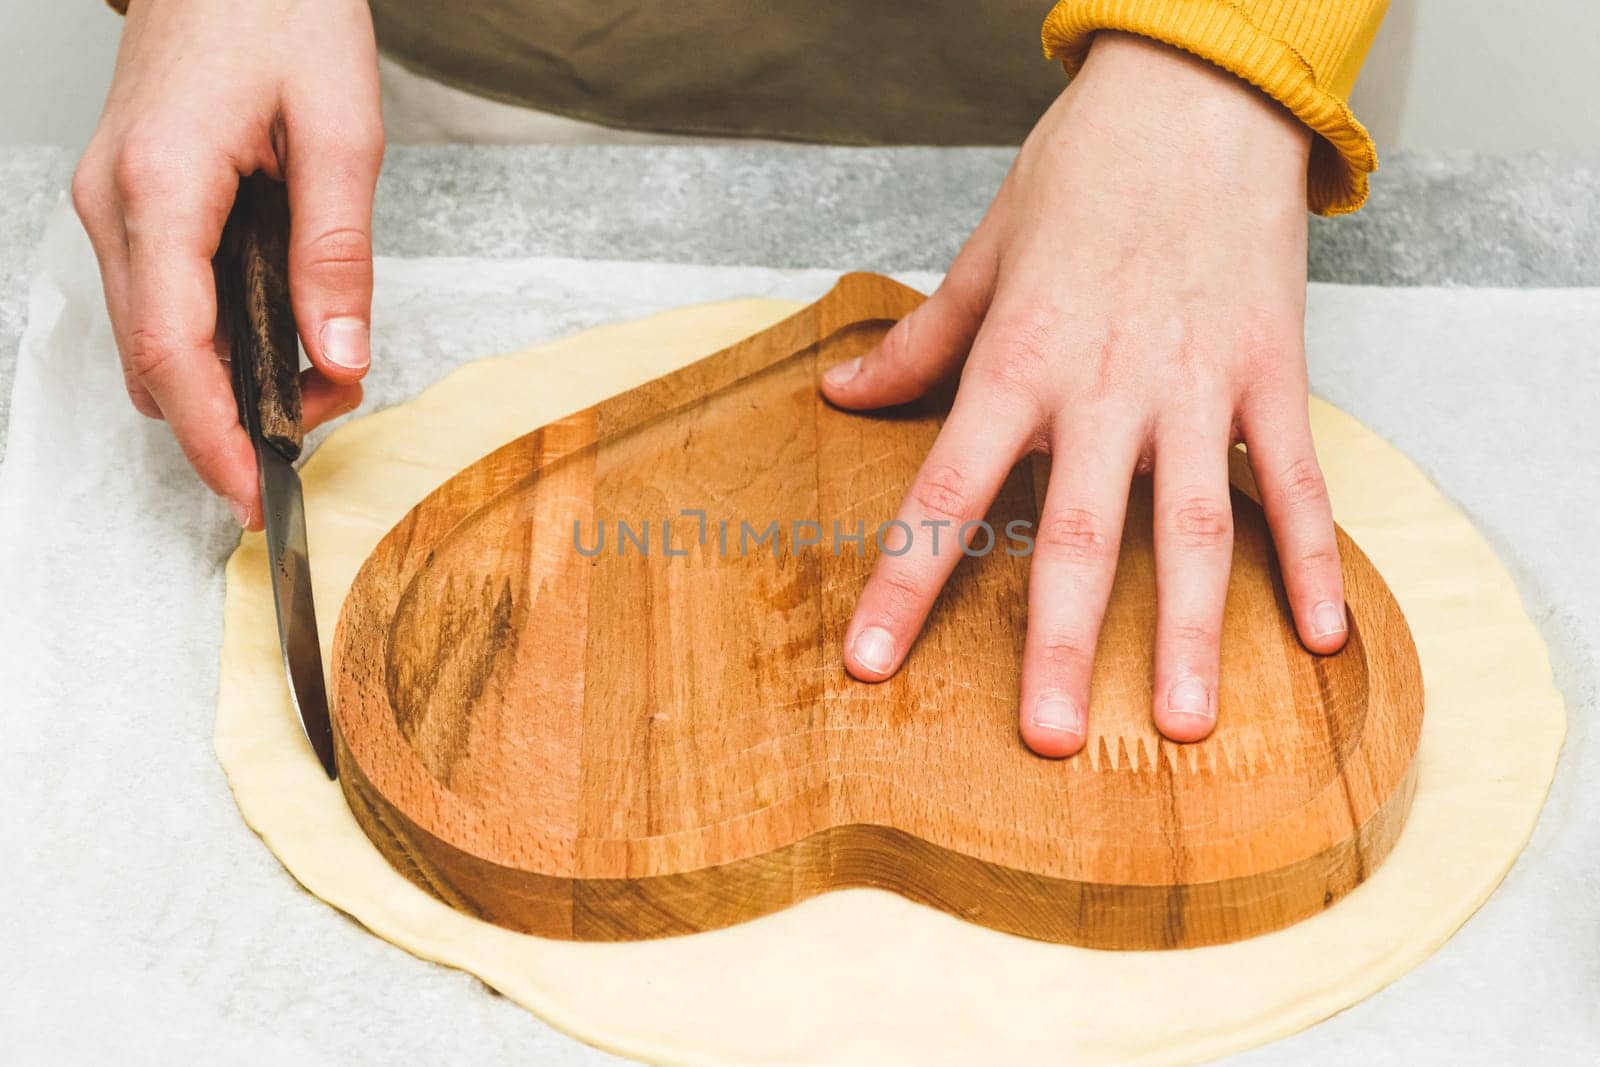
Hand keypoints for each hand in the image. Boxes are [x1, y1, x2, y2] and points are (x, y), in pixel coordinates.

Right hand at [72, 0, 383, 527]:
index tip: (256, 495)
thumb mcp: (340, 132)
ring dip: (226, 379)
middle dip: (234, 414)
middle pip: (155, 360)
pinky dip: (215, 339)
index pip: (172, 347)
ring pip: (152, 339)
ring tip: (319, 369)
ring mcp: (113, 204)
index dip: (213, 436)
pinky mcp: (131, 204)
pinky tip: (280, 331)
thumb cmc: (280, 11)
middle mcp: (115, 204)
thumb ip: (336, 252)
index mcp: (161, 185)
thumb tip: (340, 355)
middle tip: (327, 408)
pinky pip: (160, 301)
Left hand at [822, 33, 1347, 755]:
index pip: (947, 489)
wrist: (1197, 98)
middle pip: (1074, 534)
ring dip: (1184, 630)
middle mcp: (1104, 390)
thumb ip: (918, 343)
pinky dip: (1314, 557)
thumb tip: (839, 394)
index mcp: (1019, 363)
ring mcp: (1196, 387)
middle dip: (1055, 641)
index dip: (905, 582)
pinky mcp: (1271, 375)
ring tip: (1179, 724)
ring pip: (1192, 528)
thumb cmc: (1082, 175)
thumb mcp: (984, 255)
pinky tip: (1323, 637)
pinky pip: (1295, 482)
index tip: (870, 666)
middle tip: (1045, 740)